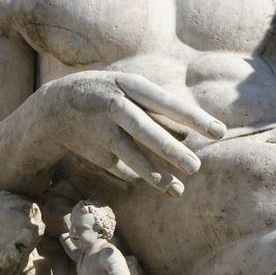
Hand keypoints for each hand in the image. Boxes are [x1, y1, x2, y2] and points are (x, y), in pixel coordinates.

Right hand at [43, 71, 225, 196]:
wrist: (57, 106)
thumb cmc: (107, 96)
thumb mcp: (129, 90)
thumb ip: (156, 109)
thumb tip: (187, 134)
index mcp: (129, 84)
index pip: (166, 102)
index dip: (193, 117)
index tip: (218, 131)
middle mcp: (114, 106)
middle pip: (145, 130)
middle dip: (171, 150)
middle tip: (196, 167)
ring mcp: (102, 130)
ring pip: (130, 155)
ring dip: (154, 175)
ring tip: (176, 190)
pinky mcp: (94, 151)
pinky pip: (121, 165)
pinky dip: (135, 174)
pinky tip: (148, 179)